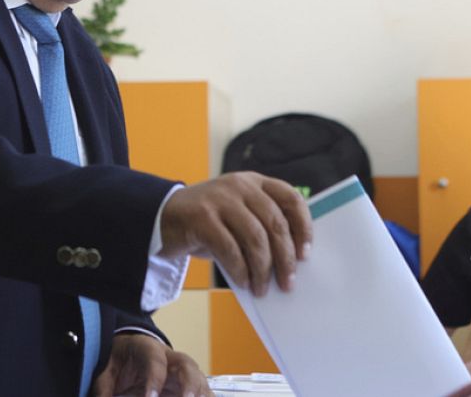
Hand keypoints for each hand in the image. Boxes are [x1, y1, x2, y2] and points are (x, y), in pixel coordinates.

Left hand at [90, 333, 211, 396]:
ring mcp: (183, 371)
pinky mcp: (189, 385)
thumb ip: (104, 389)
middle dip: (189, 383)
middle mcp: (171, 358)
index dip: (154, 380)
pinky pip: (203, 392)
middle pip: (186, 364)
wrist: (131, 351)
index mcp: (147, 349)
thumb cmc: (120, 361)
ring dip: (201, 393)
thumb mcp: (105, 372)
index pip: (154, 361)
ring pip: (199, 379)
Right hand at [160, 172, 312, 295]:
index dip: (303, 227)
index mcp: (255, 182)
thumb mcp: (239, 215)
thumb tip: (290, 262)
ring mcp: (220, 199)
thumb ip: (262, 226)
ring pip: (255, 238)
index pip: (291, 198)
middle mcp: (240, 186)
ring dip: (263, 269)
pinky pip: (229, 249)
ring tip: (262, 288)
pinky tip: (244, 282)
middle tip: (288, 283)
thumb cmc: (211, 223)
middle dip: (285, 258)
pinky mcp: (201, 217)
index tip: (305, 254)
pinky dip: (240, 270)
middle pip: (275, 223)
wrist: (164, 218)